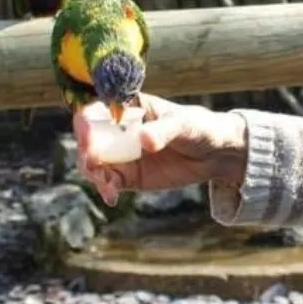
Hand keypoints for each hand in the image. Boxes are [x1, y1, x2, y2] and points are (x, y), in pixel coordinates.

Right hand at [75, 93, 248, 206]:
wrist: (216, 153)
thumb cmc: (199, 127)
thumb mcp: (185, 124)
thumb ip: (164, 130)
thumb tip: (144, 140)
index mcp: (128, 106)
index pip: (96, 110)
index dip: (86, 122)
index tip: (89, 136)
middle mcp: (118, 130)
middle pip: (89, 139)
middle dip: (87, 152)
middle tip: (95, 164)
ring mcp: (120, 153)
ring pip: (93, 163)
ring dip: (94, 173)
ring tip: (108, 185)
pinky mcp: (127, 175)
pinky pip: (108, 182)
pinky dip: (105, 189)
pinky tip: (112, 197)